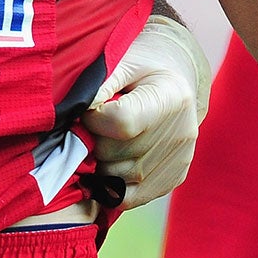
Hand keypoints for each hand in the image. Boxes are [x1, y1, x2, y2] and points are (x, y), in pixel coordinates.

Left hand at [85, 16, 208, 207]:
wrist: (175, 77)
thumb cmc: (141, 65)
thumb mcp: (120, 60)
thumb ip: (98, 84)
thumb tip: (76, 111)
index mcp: (170, 96)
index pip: (122, 123)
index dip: (93, 119)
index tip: (88, 110)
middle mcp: (181, 132)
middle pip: (117, 154)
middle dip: (93, 141)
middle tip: (91, 126)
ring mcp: (180, 158)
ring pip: (118, 178)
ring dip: (99, 163)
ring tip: (102, 140)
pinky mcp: (174, 177)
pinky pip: (131, 197)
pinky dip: (109, 185)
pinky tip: (104, 165)